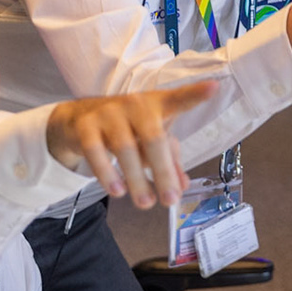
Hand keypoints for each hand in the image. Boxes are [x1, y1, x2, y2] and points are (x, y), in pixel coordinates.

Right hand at [45, 81, 214, 208]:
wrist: (78, 119)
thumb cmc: (127, 128)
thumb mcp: (150, 140)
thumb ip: (170, 161)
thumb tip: (183, 186)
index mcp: (157, 104)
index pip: (179, 98)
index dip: (195, 94)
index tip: (213, 88)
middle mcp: (134, 104)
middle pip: (153, 138)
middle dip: (163, 172)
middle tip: (170, 200)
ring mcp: (108, 112)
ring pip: (125, 148)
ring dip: (137, 179)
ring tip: (145, 202)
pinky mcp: (86, 125)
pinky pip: (96, 151)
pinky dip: (107, 173)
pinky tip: (117, 190)